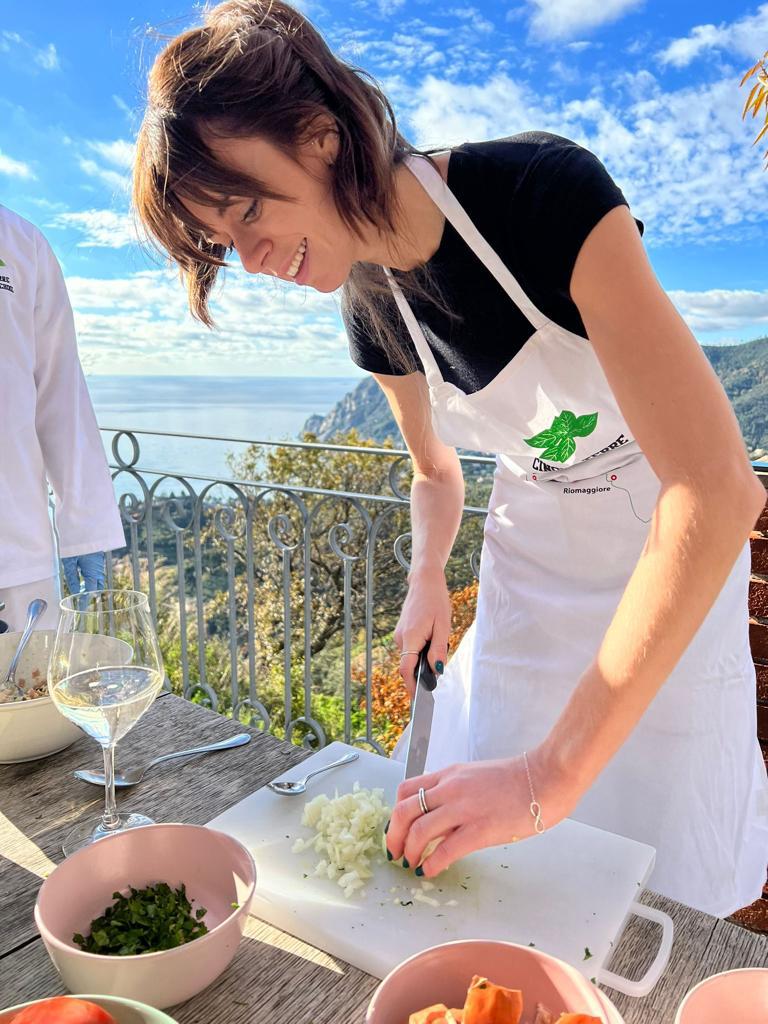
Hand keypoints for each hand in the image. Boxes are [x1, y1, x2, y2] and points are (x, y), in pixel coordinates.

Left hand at [385, 747, 578, 877]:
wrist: (546, 777)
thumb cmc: (517, 780)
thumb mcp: (476, 778)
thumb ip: (455, 794)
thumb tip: (440, 819)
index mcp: (449, 775)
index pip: (406, 790)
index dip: (395, 814)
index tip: (397, 831)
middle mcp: (451, 789)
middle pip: (404, 811)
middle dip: (394, 836)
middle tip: (396, 853)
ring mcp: (464, 808)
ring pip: (420, 831)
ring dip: (410, 852)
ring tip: (412, 865)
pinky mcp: (481, 829)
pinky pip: (446, 850)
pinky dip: (432, 864)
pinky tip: (431, 872)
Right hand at [394, 565, 451, 697]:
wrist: (425, 582)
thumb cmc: (436, 601)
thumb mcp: (443, 626)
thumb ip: (438, 650)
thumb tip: (436, 671)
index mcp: (410, 637)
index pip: (406, 669)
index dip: (412, 687)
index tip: (419, 701)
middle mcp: (400, 638)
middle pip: (409, 666)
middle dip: (423, 671)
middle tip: (439, 666)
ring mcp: (399, 635)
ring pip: (411, 657)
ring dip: (424, 658)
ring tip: (438, 638)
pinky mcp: (402, 633)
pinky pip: (411, 649)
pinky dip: (421, 650)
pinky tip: (432, 635)